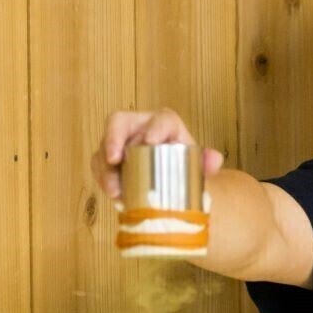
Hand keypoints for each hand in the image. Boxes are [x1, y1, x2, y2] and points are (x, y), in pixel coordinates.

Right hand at [90, 107, 225, 201]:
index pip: (160, 119)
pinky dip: (102, 178)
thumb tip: (214, 159)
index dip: (154, 128)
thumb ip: (207, 162)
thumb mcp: (197, 166)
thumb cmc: (183, 166)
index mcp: (164, 124)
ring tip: (114, 190)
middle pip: (119, 122)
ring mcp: (120, 141)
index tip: (150, 142)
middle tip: (113, 159)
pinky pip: (98, 163)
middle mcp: (139, 127)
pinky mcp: (107, 158)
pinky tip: (112, 193)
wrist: (170, 180)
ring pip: (105, 145)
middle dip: (113, 139)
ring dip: (105, 167)